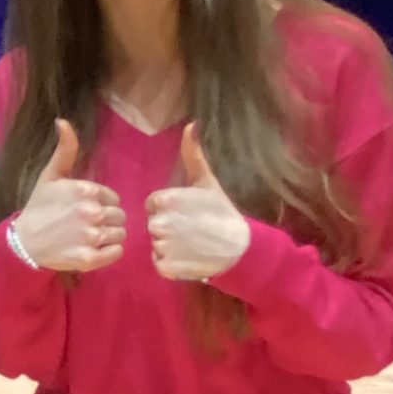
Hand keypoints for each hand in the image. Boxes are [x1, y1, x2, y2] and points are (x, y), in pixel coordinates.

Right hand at [10, 119, 125, 273]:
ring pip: (120, 234)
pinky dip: (110, 252)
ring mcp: (91, 236)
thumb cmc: (39, 207)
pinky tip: (95, 249)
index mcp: (85, 190)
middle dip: (108, 220)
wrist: (24, 242)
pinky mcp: (90, 259)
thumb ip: (65, 149)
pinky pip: (117, 252)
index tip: (86, 210)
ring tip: (90, 238)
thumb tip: (63, 121)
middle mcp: (91, 212)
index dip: (102, 204)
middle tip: (88, 225)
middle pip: (119, 216)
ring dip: (109, 236)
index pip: (113, 198)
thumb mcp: (51, 175)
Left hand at [146, 125, 251, 281]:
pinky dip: (169, 263)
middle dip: (168, 226)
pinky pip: (159, 263)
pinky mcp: (167, 268)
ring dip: (168, 245)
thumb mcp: (207, 182)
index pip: (153, 204)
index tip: (184, 212)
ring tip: (190, 243)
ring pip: (155, 243)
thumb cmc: (222, 212)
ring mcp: (163, 247)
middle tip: (190, 229)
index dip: (167, 208)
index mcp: (167, 200)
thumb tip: (190, 125)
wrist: (240, 248)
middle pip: (153, 224)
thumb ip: (194, 155)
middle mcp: (161, 223)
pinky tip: (186, 257)